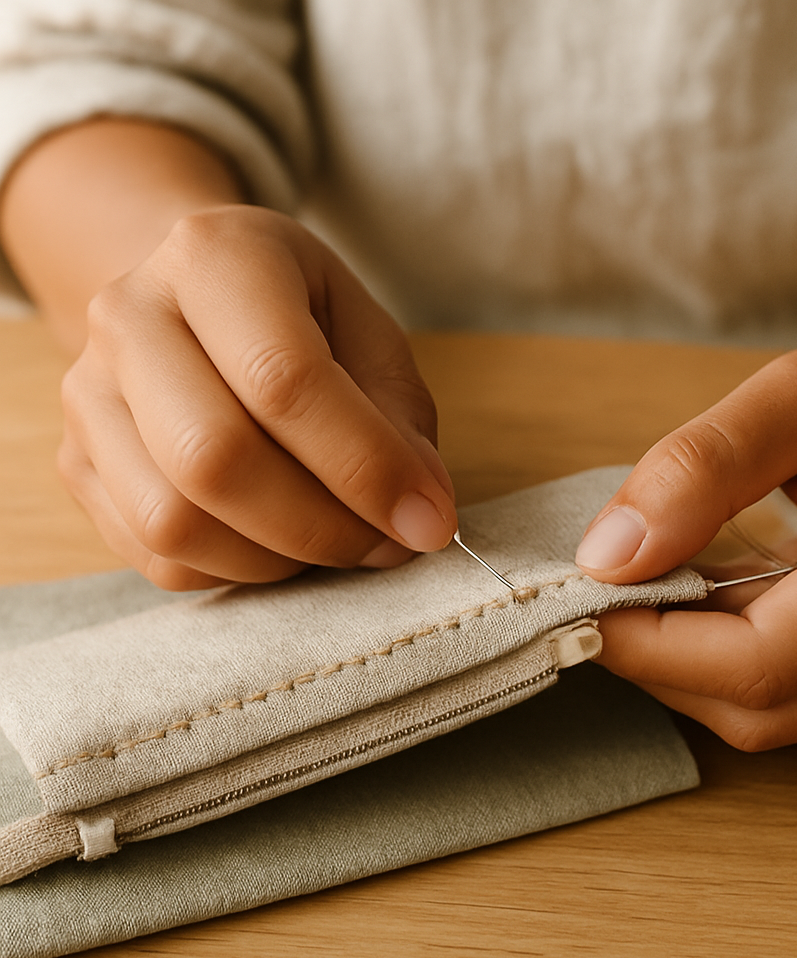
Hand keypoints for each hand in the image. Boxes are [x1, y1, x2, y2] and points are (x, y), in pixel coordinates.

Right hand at [58, 205, 455, 588]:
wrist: (197, 305)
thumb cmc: (300, 319)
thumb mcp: (368, 336)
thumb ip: (399, 419)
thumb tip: (421, 515)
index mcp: (215, 258)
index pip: (285, 379)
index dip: (365, 466)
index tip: (428, 521)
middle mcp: (130, 316)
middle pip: (214, 458)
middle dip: (322, 526)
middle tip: (387, 542)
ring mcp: (89, 394)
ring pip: (175, 521)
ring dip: (279, 559)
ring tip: (336, 539)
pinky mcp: (79, 463)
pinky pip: (157, 555)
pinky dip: (237, 570)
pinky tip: (281, 541)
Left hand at [576, 291, 796, 749]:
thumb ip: (704, 467)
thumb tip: (608, 554)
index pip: (763, 663)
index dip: (654, 645)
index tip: (580, 592)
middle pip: (758, 709)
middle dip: (658, 662)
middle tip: (594, 587)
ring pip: (762, 714)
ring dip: (680, 663)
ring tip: (638, 580)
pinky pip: (778, 685)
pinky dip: (711, 651)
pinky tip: (685, 588)